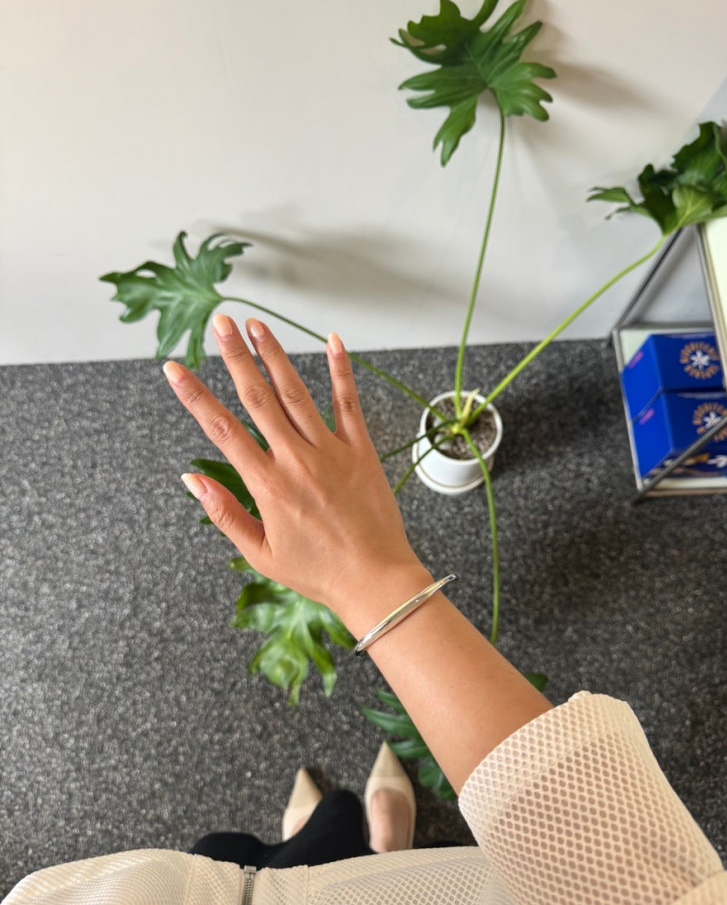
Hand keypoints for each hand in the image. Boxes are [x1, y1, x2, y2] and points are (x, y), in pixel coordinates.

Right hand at [164, 316, 430, 633]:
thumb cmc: (318, 572)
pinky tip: (332, 341)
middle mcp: (296, 460)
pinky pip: (349, 404)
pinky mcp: (361, 451)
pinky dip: (341, 371)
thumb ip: (224, 513)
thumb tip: (190, 480)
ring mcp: (331, 452)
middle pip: (257, 398)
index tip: (174, 368)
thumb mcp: (260, 552)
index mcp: (266, 485)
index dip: (194, 396)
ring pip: (297, 393)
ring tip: (256, 324)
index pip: (221, 430)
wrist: (375, 581)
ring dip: (275, 355)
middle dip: (234, 357)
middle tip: (219, 323)